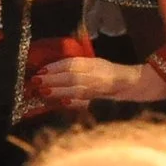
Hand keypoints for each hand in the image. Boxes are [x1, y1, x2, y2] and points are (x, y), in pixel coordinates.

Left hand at [29, 55, 165, 108]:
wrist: (129, 84)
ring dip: (59, 91)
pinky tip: (62, 103)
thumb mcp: (93, 62)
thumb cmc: (105, 72)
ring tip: (43, 91)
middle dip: (53, 79)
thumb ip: (75, 64)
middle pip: (72, 77)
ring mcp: (98, 89)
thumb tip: (49, 67)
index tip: (41, 70)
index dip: (56, 67)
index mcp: (93, 64)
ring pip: (77, 90)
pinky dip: (74, 103)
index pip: (72, 64)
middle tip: (36, 81)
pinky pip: (85, 102)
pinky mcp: (98, 101)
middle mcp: (96, 76)